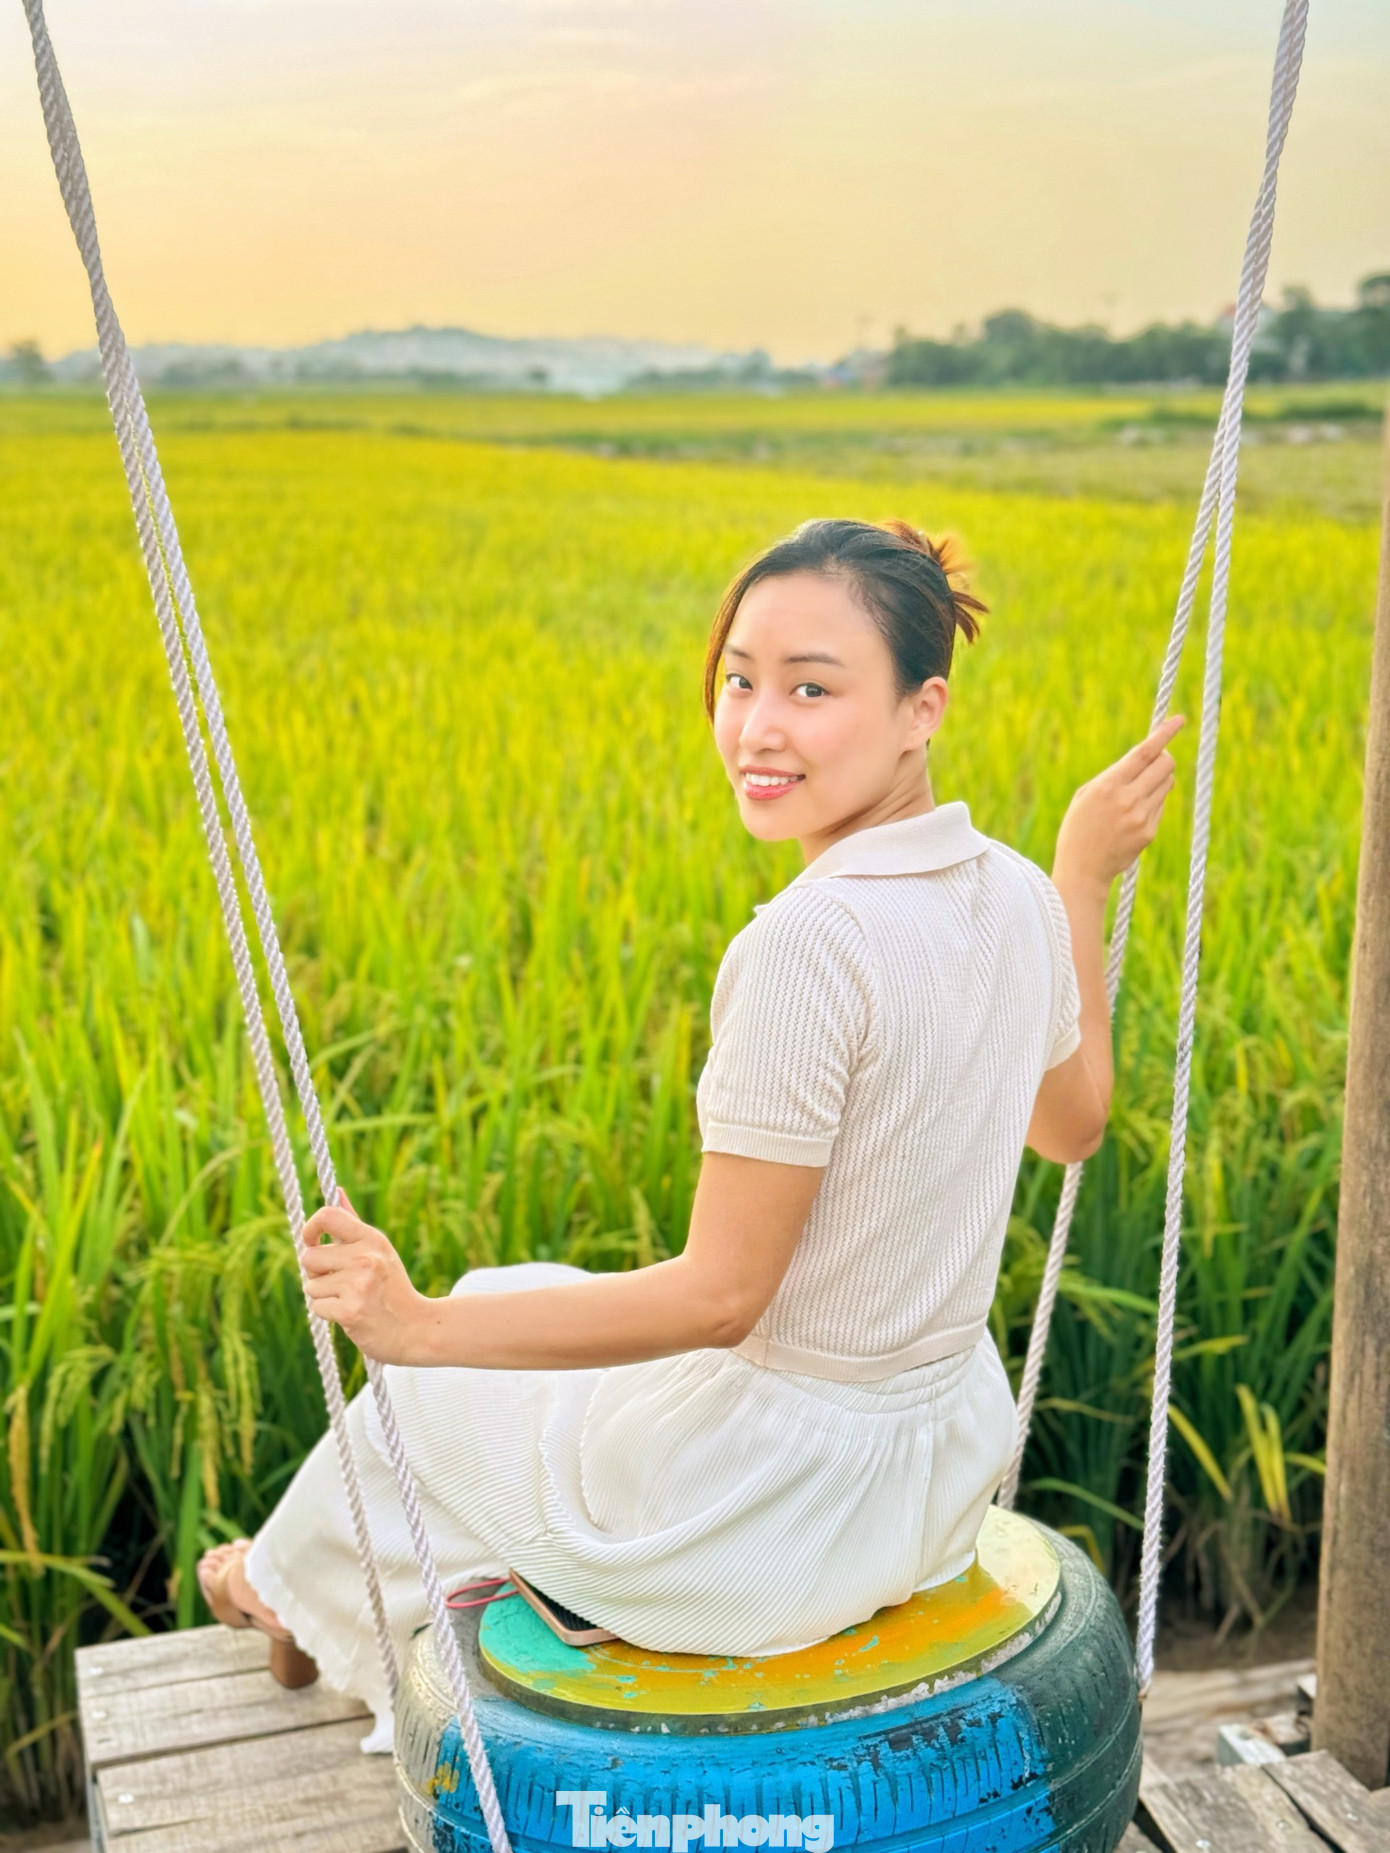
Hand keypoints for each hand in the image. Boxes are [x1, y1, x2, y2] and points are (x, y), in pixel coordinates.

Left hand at [300, 1189, 427, 1364]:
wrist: (415, 1329)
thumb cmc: (392, 1289)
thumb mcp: (380, 1251)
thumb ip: (353, 1224)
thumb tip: (336, 1191)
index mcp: (372, 1238)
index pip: (328, 1215)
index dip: (310, 1228)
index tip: (312, 1241)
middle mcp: (366, 1257)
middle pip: (309, 1256)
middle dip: (316, 1272)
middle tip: (340, 1282)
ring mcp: (359, 1284)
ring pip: (310, 1285)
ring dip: (324, 1296)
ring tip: (350, 1299)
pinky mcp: (350, 1311)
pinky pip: (317, 1307)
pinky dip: (328, 1314)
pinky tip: (350, 1315)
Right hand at [1054, 716, 1183, 893]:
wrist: (1082, 870)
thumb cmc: (1078, 828)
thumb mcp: (1086, 796)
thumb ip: (1114, 776)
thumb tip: (1147, 760)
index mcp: (1108, 785)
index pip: (1144, 752)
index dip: (1164, 734)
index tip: (1179, 720)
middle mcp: (1128, 799)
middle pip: (1165, 765)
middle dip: (1165, 757)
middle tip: (1157, 761)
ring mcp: (1141, 816)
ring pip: (1166, 784)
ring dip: (1159, 780)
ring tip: (1138, 793)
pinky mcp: (1149, 832)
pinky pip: (1160, 805)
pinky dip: (1153, 802)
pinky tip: (1133, 816)